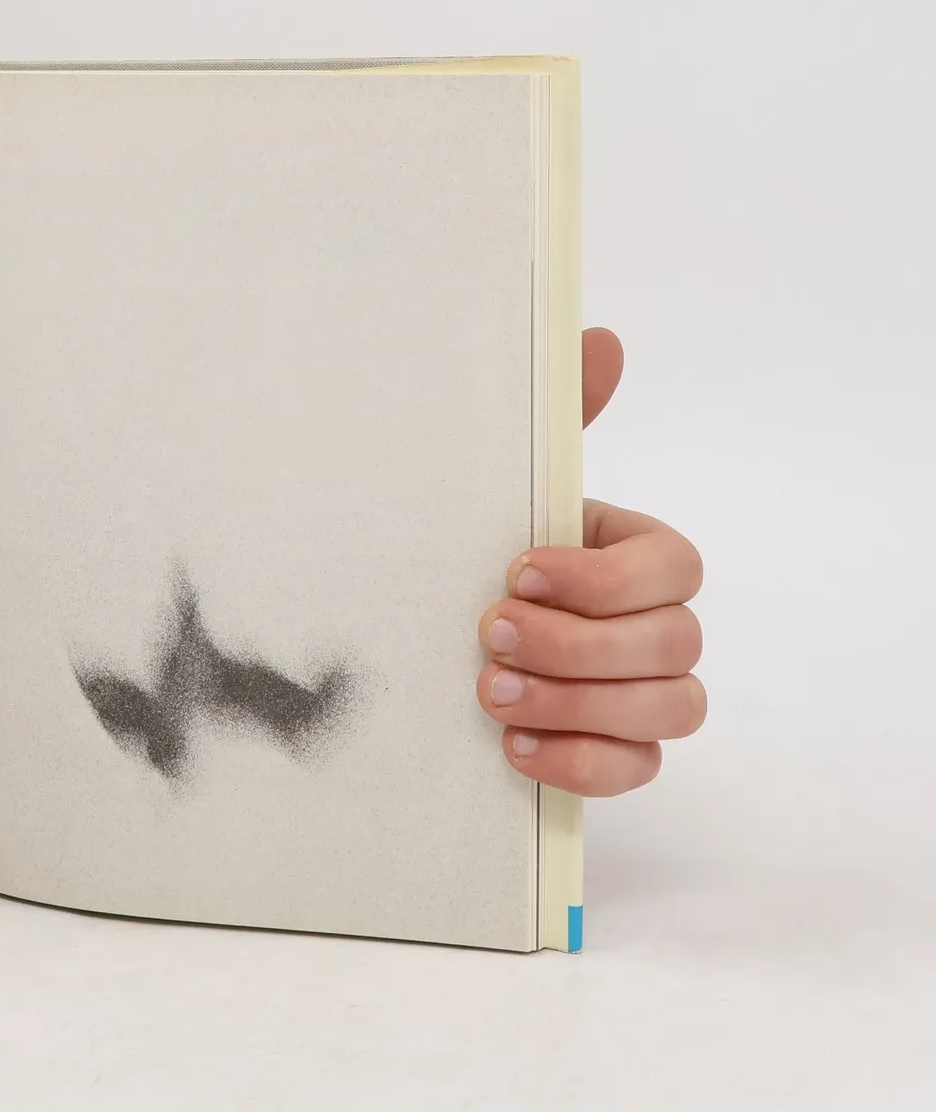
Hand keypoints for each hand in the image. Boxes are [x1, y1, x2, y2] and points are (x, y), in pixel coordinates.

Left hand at [475, 329, 704, 795]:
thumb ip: (560, 415)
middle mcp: (658, 626)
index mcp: (641, 554)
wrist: (435, 620)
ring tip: (489, 689)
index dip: (604, 578)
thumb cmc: (485, 544)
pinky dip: (579, 761)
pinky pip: (637, 771)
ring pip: (668, 711)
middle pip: (672, 646)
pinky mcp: (619, 751)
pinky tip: (514, 743)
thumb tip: (599, 340)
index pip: (675, 569)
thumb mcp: (509, 479)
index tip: (518, 569)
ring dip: (575, 703)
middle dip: (577, 645)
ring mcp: (647, 694)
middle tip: (487, 631)